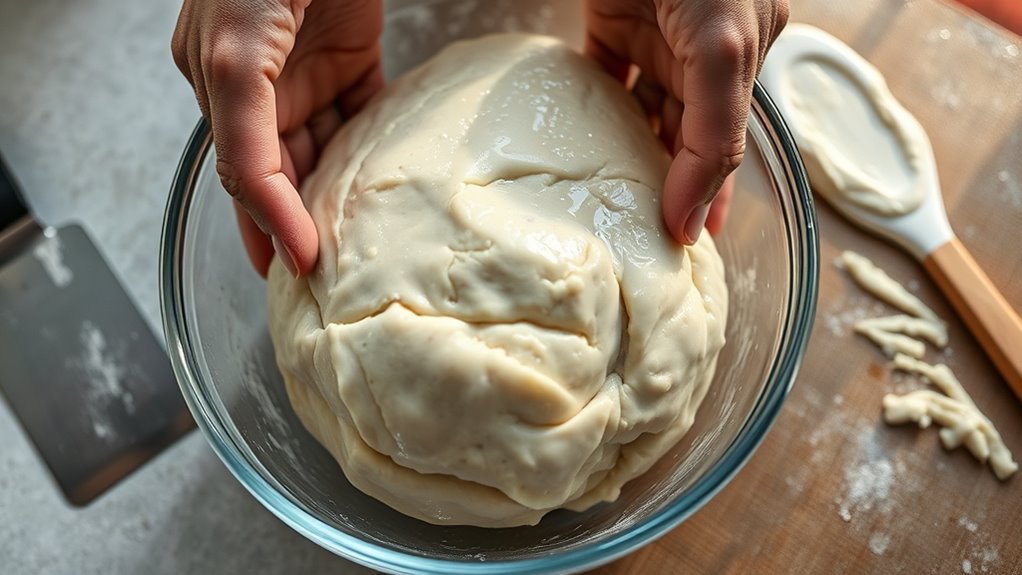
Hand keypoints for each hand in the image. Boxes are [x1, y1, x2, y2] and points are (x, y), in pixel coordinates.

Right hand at [172, 0, 383, 276]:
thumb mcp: (236, 54)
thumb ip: (244, 133)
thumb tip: (260, 203)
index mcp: (220, 80)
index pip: (244, 169)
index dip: (268, 223)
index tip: (299, 265)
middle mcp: (260, 82)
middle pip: (280, 169)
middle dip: (296, 223)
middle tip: (316, 278)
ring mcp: (307, 70)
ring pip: (323, 150)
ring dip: (335, 196)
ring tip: (354, 247)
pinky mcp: (351, 56)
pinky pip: (360, 117)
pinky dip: (369, 154)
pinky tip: (381, 191)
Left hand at [585, 0, 788, 243]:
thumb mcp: (723, 47)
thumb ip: (715, 129)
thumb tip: (695, 208)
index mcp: (742, 59)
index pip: (721, 142)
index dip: (704, 193)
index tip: (682, 239)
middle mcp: (701, 55)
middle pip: (682, 136)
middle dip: (668, 182)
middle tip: (648, 232)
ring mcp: (655, 39)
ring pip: (642, 113)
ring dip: (629, 154)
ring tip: (616, 204)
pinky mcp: (613, 23)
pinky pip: (601, 76)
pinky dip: (590, 111)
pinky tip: (580, 148)